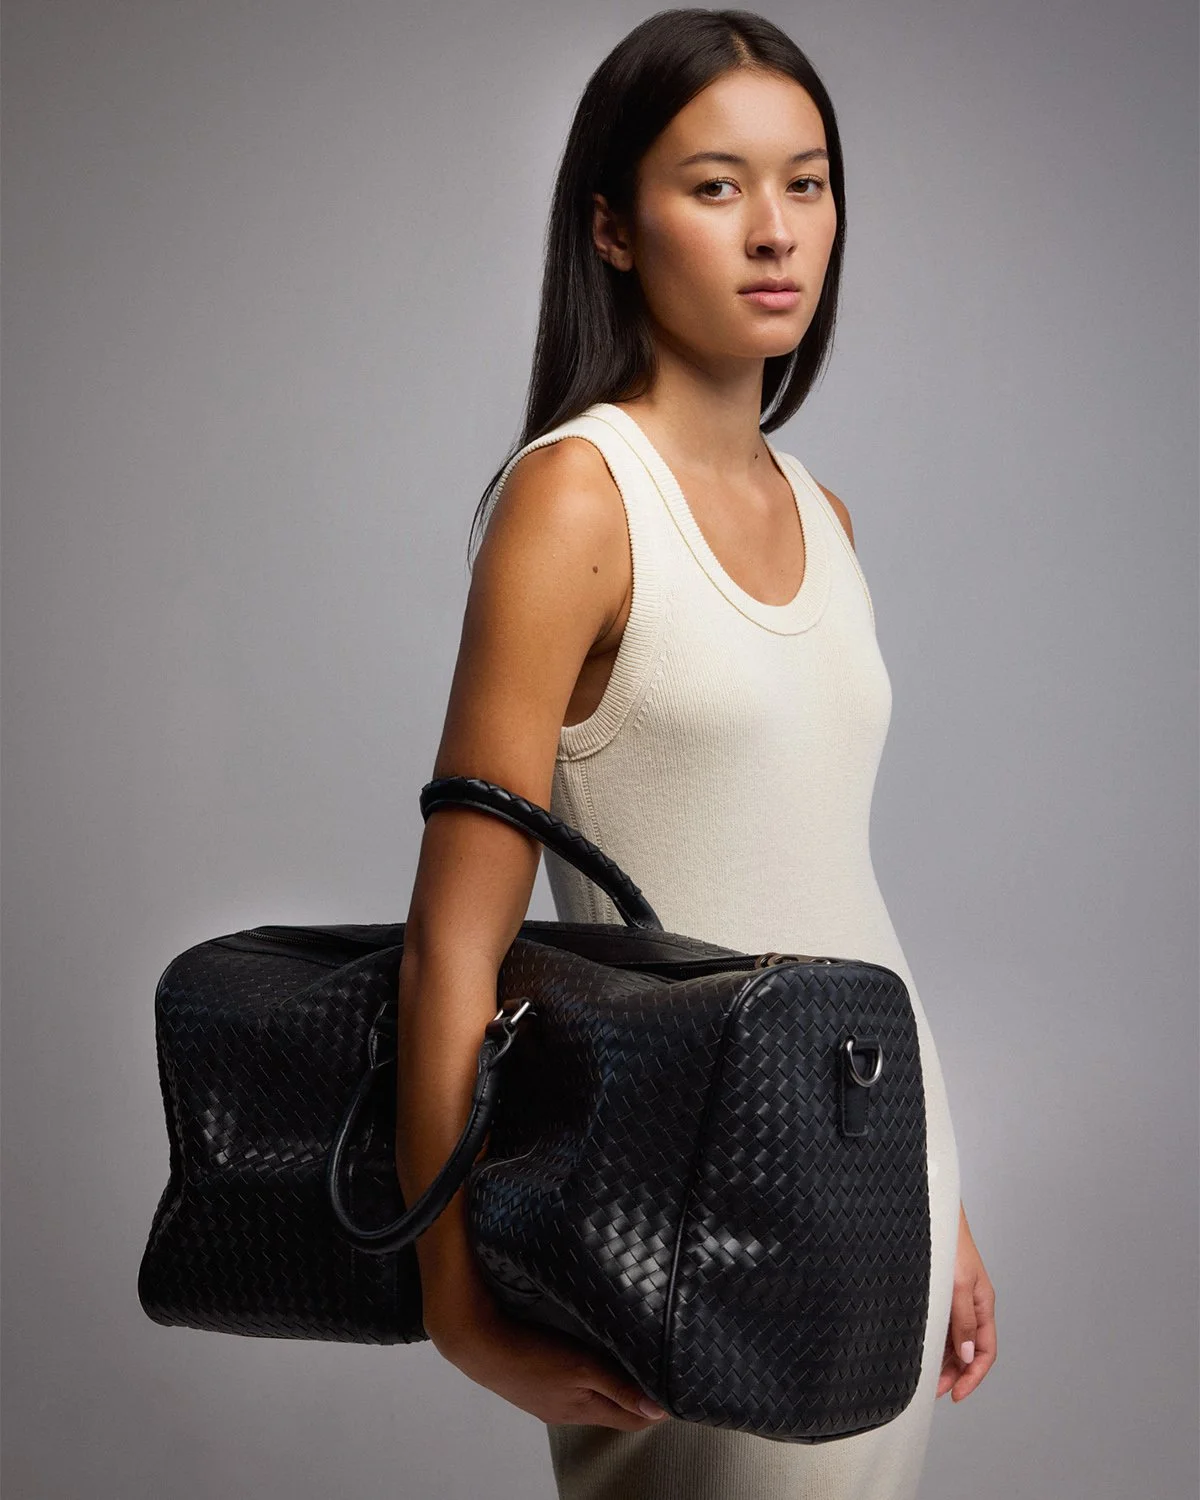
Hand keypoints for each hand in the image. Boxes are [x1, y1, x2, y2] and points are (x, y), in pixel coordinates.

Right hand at [430, 1300, 671, 1430]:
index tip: (676, 1389)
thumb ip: (619, 1387)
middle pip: (615, 1410)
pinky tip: (591, 1357)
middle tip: (660, 1369)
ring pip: (595, 1396)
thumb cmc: (529, 1355)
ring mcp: (553, 1401)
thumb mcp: (581, 1367)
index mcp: (584, 1410)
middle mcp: (570, 1411)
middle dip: (638, 1395)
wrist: (479, 1344)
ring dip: (614, 1384)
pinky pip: (574, 1387)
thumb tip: (658, 1411)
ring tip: (633, 1360)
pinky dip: (590, 1376)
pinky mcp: (539, 1386)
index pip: (633, 1420)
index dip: (656, 1408)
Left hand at [937, 1201, 996, 1401]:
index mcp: (982, 1304)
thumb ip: (963, 1320)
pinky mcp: (941, 1292)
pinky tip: (921, 1349)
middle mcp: (970, 1305)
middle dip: (954, 1373)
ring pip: (953, 1340)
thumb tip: (966, 1355)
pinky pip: (941, 1325)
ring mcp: (955, 1299)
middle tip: (934, 1390)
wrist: (933, 1213)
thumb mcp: (959, 1284)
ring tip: (925, 1376)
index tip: (957, 1393)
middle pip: (968, 1350)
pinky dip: (934, 1341)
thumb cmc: (950, 1243)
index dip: (973, 1376)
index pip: (984, 1351)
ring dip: (943, 1360)